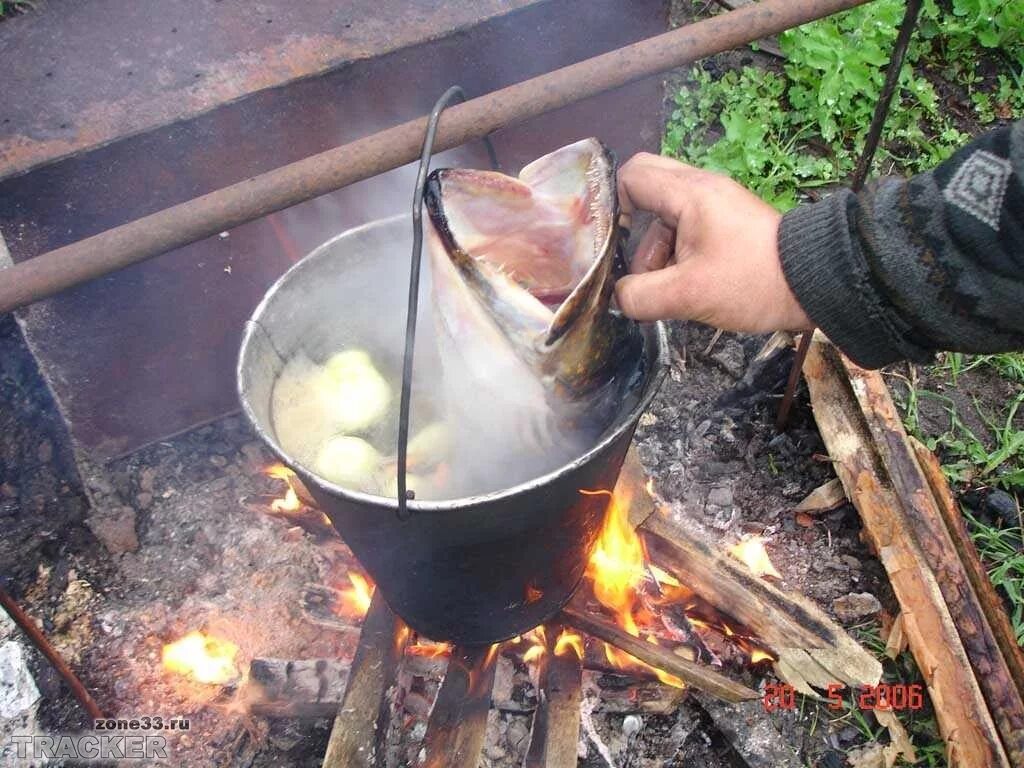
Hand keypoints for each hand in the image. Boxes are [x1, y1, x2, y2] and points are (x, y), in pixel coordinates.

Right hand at [614, 153, 811, 332]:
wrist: (818, 283)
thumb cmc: (752, 282)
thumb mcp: (688, 296)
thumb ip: (640, 296)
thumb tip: (617, 297)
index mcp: (690, 194)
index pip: (632, 175)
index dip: (612, 205)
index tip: (611, 242)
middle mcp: (702, 188)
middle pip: (648, 187)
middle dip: (633, 227)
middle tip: (631, 261)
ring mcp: (718, 204)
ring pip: (666, 213)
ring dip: (655, 248)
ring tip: (664, 287)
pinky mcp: (729, 223)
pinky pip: (687, 227)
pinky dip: (677, 252)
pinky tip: (683, 284)